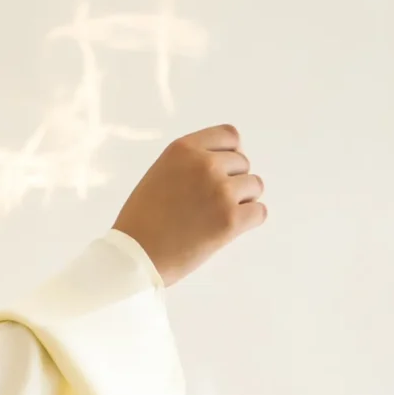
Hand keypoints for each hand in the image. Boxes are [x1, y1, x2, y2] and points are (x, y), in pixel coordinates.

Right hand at [113, 125, 266, 287]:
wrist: (133, 258)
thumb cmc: (142, 221)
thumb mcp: (160, 174)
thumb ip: (190, 163)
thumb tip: (228, 162)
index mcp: (184, 149)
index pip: (229, 136)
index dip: (231, 154)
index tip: (223, 171)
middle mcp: (205, 164)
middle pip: (243, 163)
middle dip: (233, 181)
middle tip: (211, 204)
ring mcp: (220, 191)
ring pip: (255, 187)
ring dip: (243, 201)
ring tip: (216, 217)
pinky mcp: (230, 220)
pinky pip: (259, 212)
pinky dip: (249, 221)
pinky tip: (227, 230)